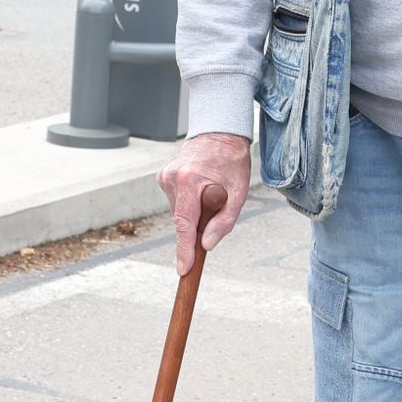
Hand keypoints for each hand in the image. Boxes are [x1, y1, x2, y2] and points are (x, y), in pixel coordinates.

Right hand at [160, 131, 251, 273]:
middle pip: (181, 220)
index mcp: (190, 179)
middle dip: (196, 227)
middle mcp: (172, 177)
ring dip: (193, 213)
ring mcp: (164, 176)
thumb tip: (206, 245)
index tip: (183, 269)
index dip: (184, 249)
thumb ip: (224, 221)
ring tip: (210, 191)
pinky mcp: (162, 176)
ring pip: (178, 212)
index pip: (184, 223)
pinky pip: (176, 202)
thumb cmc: (232, 161)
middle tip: (217, 210)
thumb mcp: (239, 192)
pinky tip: (199, 188)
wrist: (219, 132)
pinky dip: (188, 203)